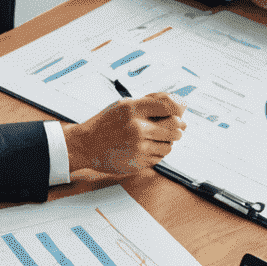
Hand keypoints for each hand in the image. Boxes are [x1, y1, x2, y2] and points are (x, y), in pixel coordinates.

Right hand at [64, 93, 185, 175]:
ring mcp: (138, 148)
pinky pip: (159, 157)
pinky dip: (157, 152)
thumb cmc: (106, 123)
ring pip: (170, 145)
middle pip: (175, 127)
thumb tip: (180, 106)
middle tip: (173, 126)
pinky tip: (145, 147)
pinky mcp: (138, 163)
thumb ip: (151, 102)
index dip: (179, 108)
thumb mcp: (124, 104)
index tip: (180, 110)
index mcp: (133, 110)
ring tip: (154, 137)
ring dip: (167, 141)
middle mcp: (137, 128)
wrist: (86, 145)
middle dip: (177, 127)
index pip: (169, 106)